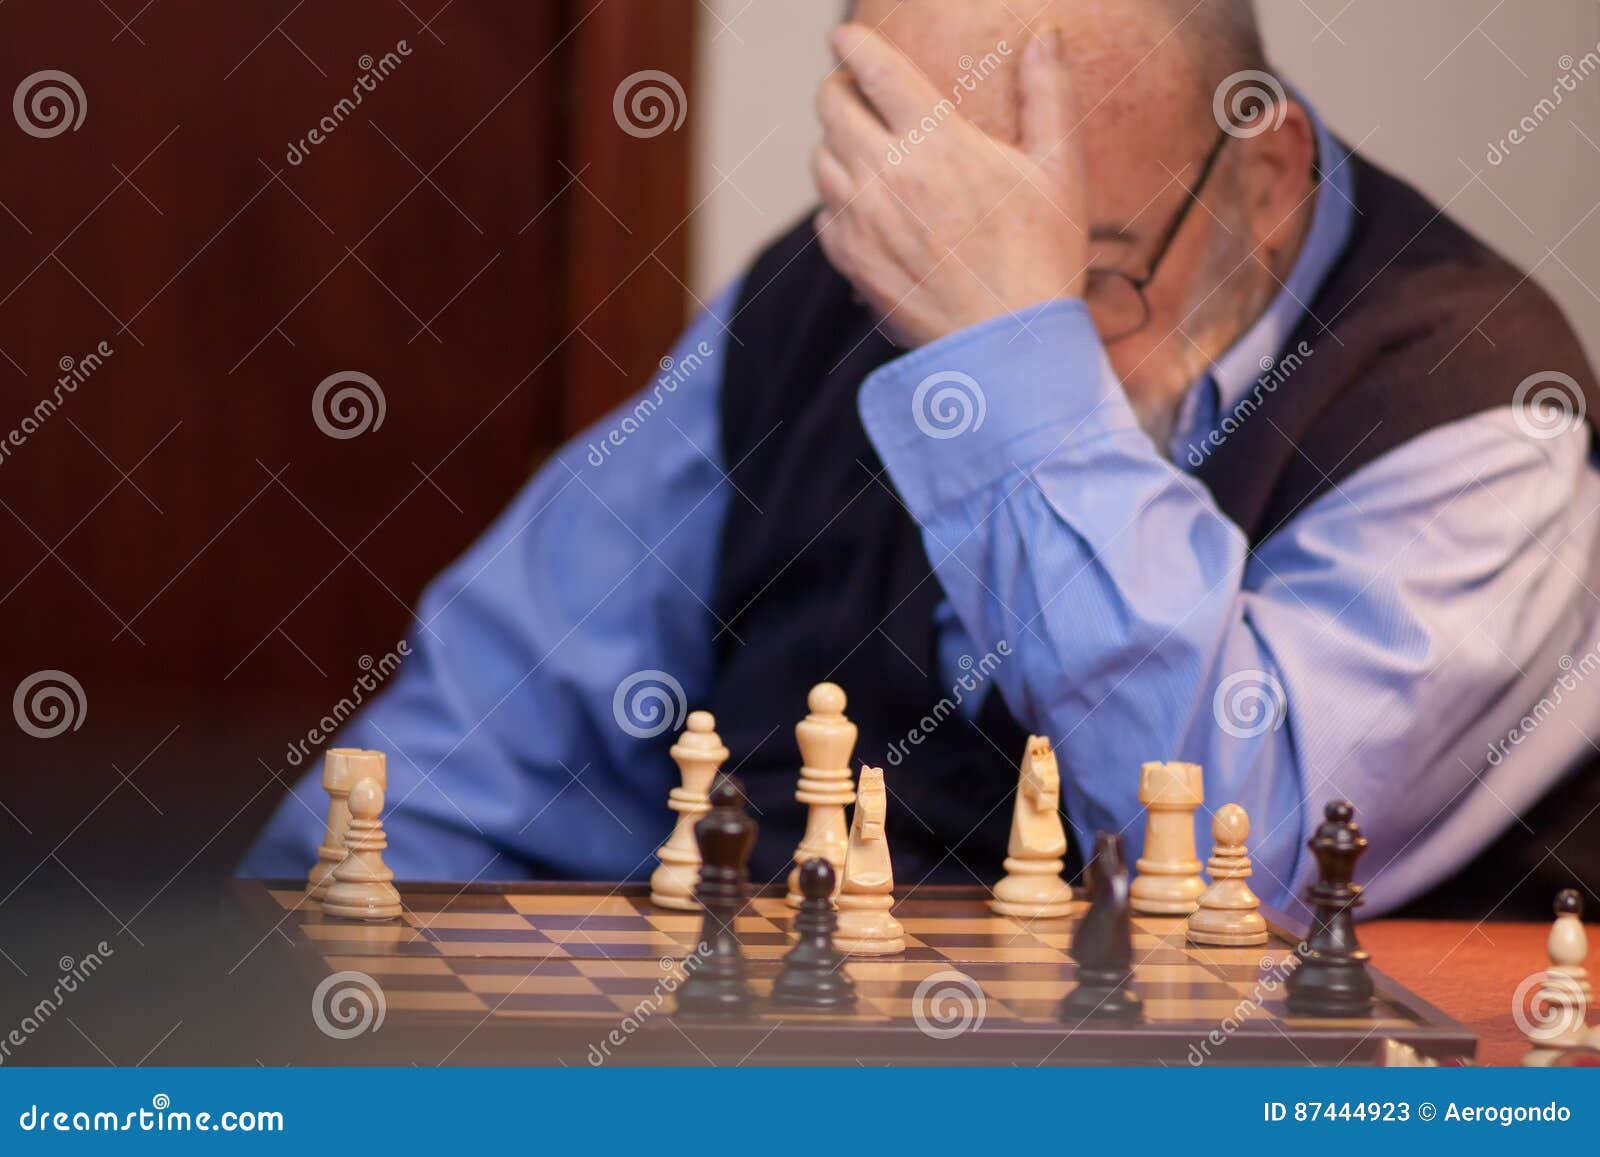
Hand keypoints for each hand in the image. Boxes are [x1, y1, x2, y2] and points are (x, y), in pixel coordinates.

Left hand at [813, 23, 1088, 347]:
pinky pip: (823, 213)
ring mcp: (860, 221)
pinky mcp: (850, 262)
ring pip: (820, 158)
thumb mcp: (1060, 170)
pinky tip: (865, 204)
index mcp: (934, 141)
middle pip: (830, 105)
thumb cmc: (1041, 258)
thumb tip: (1044, 38)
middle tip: (855, 90)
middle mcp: (884, 174)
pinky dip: (837, 199)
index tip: (846, 37)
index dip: (853, 43)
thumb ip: (1049, 95)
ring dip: (836, 144)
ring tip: (864, 147)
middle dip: (838, 87)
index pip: (873, 68)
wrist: (1007, 349)